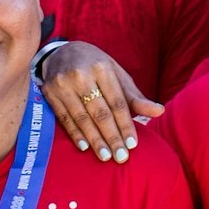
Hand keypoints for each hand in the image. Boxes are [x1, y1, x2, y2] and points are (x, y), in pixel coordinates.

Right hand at [36, 40, 160, 163]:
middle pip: (100, 112)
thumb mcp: (117, 74)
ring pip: (81, 117)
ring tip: (106, 156)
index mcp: (102, 68)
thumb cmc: (96, 66)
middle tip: (121, 157)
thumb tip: (159, 112)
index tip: (133, 145)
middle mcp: (81, 75)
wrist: (61, 51)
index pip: (117, 102)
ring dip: (94, 139)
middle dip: (112, 137)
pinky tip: (84, 147)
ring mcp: (62, 84)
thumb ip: (134, 96)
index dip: (125, 124)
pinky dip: (75, 134)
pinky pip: (64, 118)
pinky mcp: (49, 92)